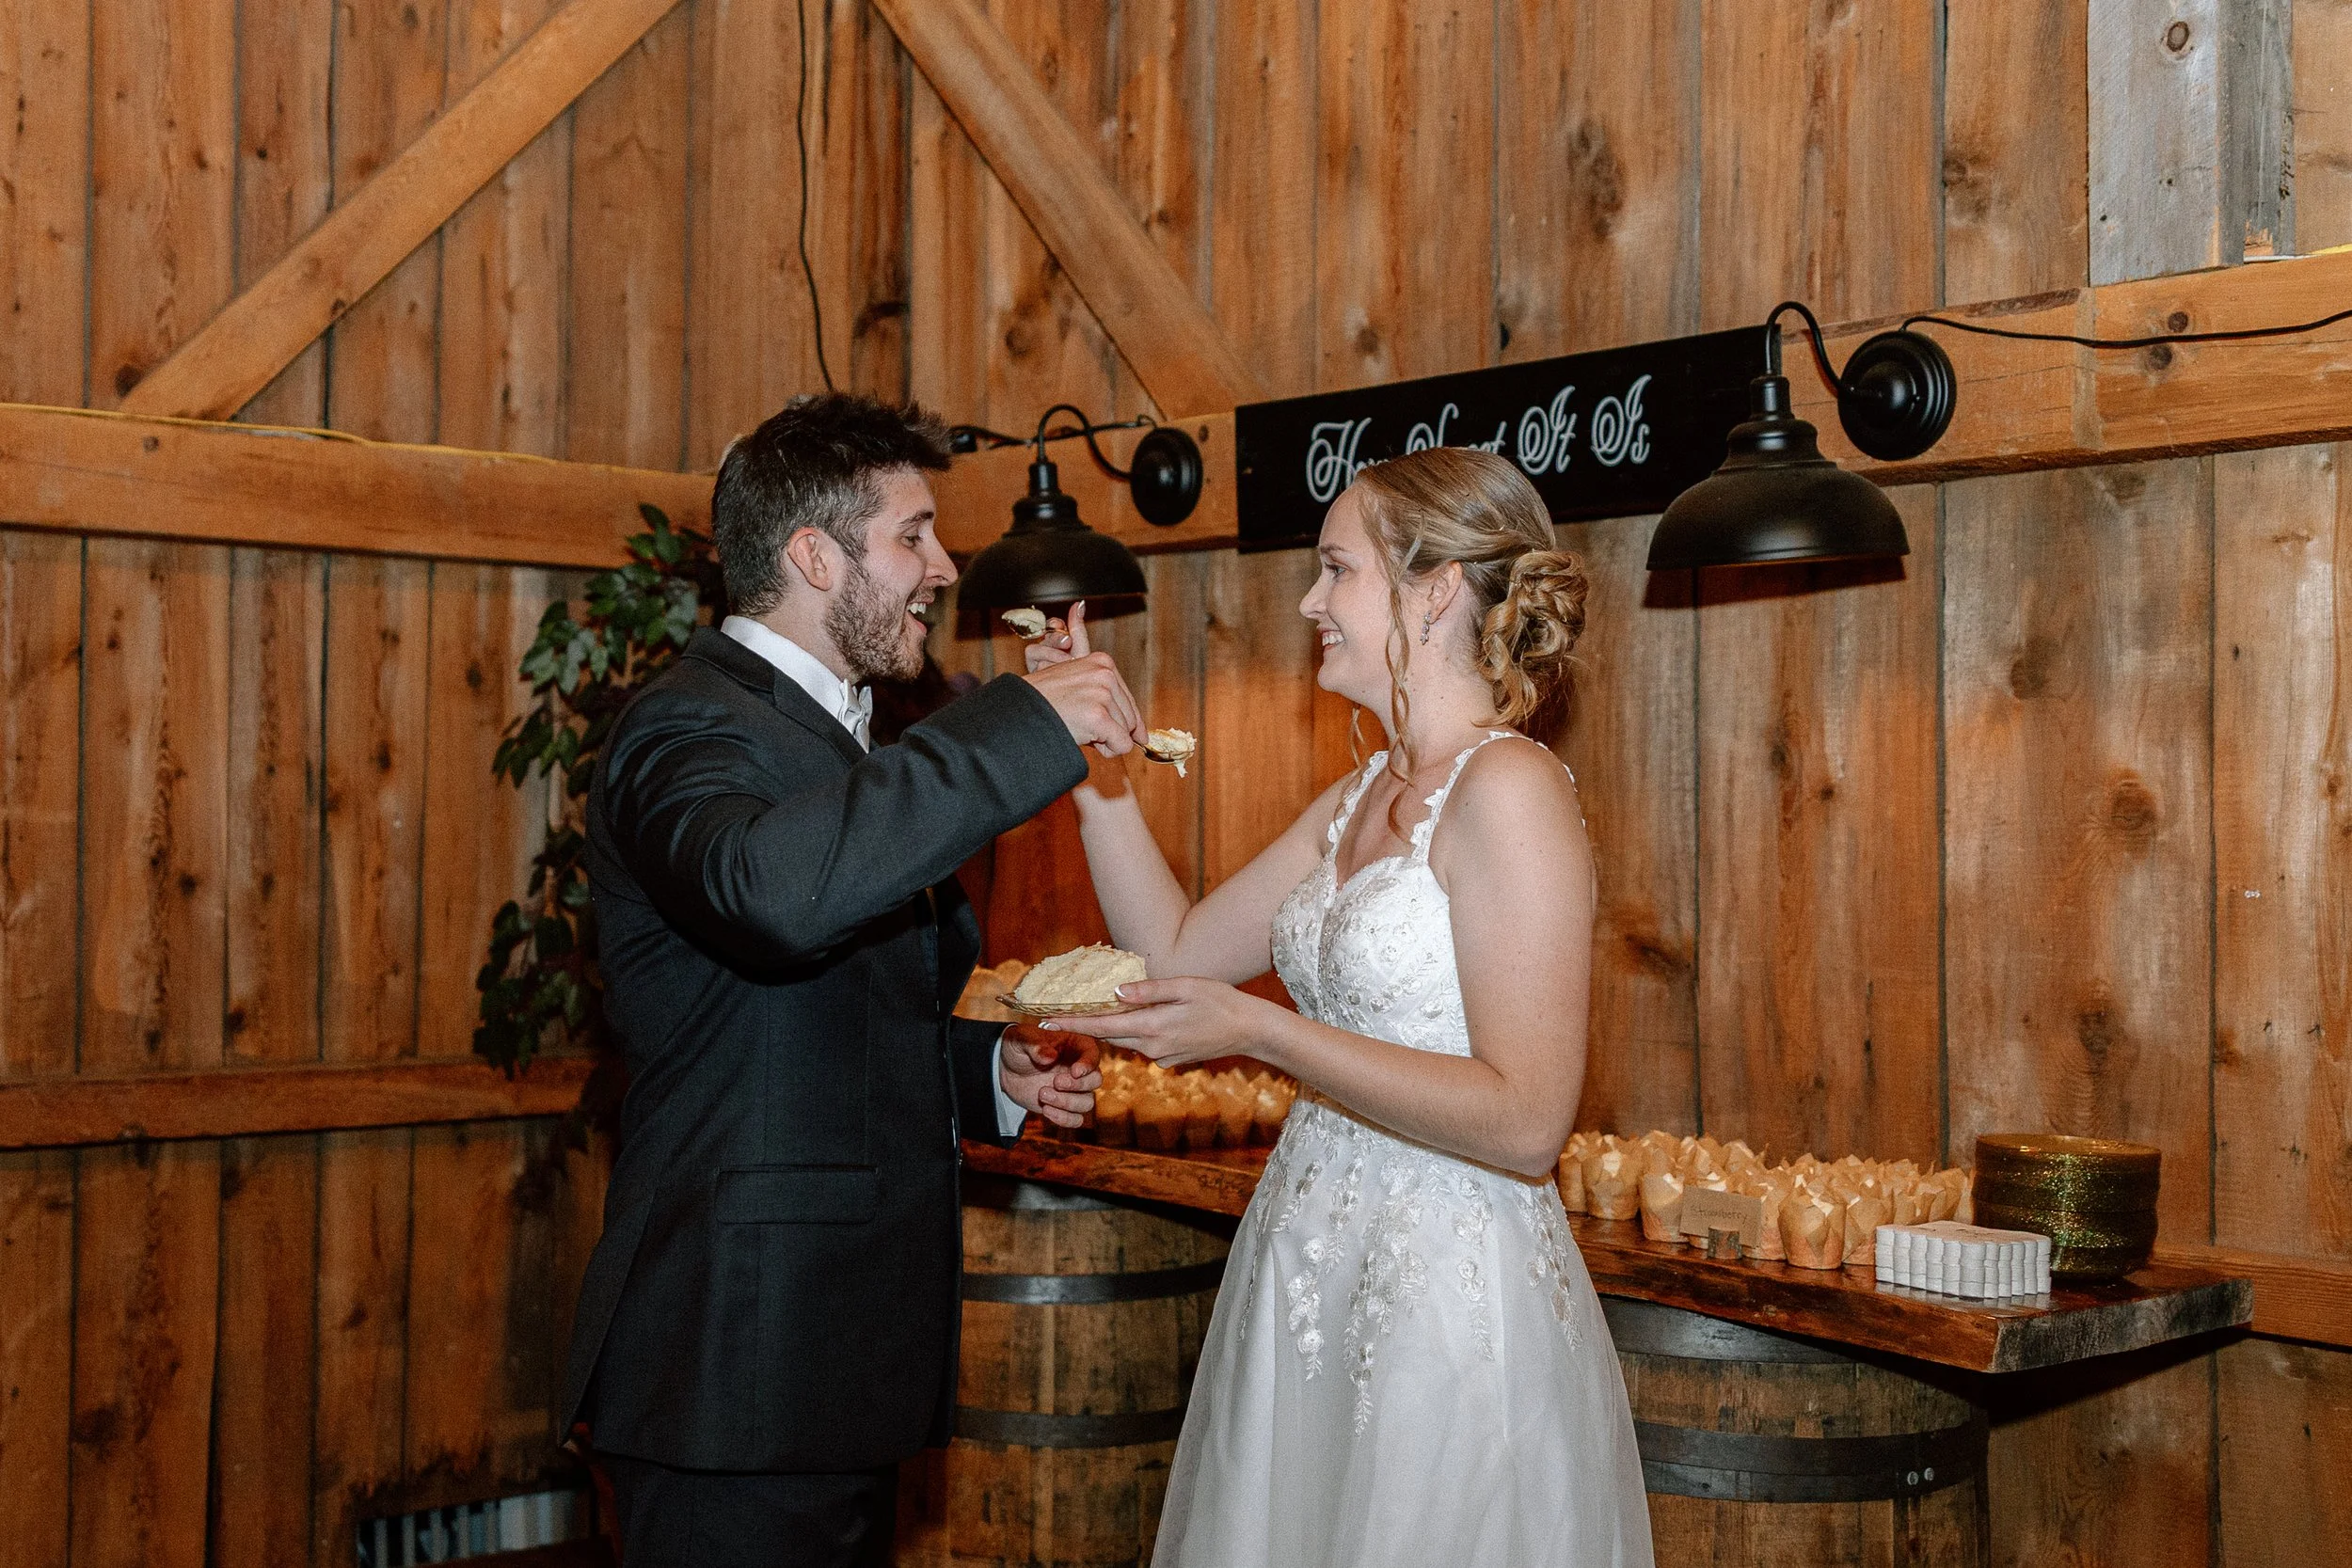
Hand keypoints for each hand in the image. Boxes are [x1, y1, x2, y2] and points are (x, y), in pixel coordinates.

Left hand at [998, 1023, 1102, 1128]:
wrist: (1008, 1069)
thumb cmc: (1019, 1046)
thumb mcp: (1021, 1039)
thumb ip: (1034, 1045)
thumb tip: (1050, 1056)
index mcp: (1075, 1045)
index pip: (1092, 1054)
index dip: (1088, 1064)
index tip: (1075, 1071)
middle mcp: (1080, 1069)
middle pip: (1095, 1080)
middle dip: (1077, 1085)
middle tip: (1056, 1082)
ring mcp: (1075, 1089)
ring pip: (1087, 1103)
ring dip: (1066, 1103)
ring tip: (1042, 1094)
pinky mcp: (1065, 1107)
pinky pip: (1076, 1119)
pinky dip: (1064, 1119)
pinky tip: (1045, 1110)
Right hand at [1023, 607, 1146, 755]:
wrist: (1020, 710)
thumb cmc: (1044, 702)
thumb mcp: (1077, 686)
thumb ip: (1105, 698)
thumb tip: (1140, 733)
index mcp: (1102, 662)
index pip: (1129, 699)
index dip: (1130, 722)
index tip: (1137, 736)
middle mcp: (1105, 674)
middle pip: (1130, 718)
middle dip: (1112, 731)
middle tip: (1085, 730)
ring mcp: (1102, 694)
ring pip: (1125, 733)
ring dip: (1105, 740)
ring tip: (1079, 730)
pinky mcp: (1098, 716)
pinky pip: (1120, 745)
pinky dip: (1108, 751)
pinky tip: (1086, 741)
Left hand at [1040, 976, 1282, 1071]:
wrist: (1250, 1031)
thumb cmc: (1222, 1002)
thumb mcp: (1186, 987)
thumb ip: (1149, 991)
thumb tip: (1116, 993)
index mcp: (1153, 1027)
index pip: (1103, 1027)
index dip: (1072, 1024)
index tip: (1045, 1023)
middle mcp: (1152, 1047)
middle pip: (1110, 1035)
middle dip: (1085, 1025)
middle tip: (1056, 1016)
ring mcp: (1162, 1056)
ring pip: (1127, 1039)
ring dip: (1112, 1027)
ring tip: (1092, 1012)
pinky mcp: (1170, 1058)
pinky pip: (1144, 1043)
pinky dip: (1135, 1031)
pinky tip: (1140, 1016)